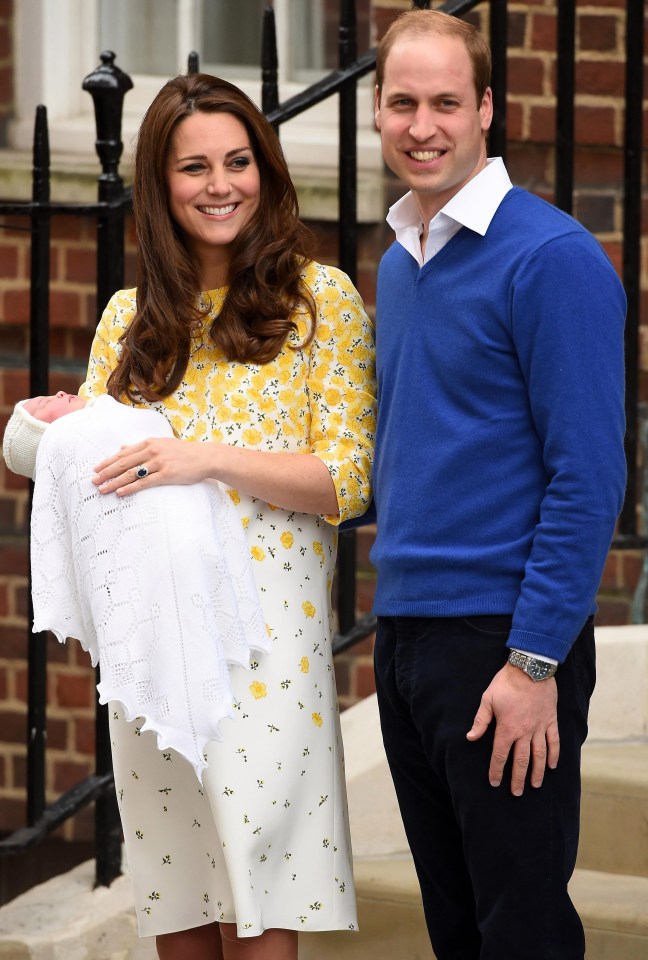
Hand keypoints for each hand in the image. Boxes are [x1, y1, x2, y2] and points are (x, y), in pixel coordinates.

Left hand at [92, 437, 210, 494]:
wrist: (205, 457)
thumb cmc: (183, 452)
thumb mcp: (161, 444)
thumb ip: (142, 446)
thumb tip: (122, 447)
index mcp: (149, 442)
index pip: (123, 453)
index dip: (107, 462)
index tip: (96, 469)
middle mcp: (151, 451)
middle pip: (123, 463)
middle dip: (106, 473)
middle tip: (94, 481)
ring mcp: (159, 463)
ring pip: (131, 473)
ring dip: (115, 482)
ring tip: (103, 489)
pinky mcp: (166, 474)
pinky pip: (144, 482)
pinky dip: (130, 488)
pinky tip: (121, 493)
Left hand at [466, 663, 558, 795]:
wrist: (531, 668)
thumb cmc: (506, 683)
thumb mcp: (488, 699)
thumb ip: (481, 721)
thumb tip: (470, 738)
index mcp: (507, 728)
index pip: (500, 755)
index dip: (496, 770)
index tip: (494, 782)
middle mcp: (524, 732)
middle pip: (521, 761)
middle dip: (517, 778)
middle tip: (516, 793)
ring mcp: (540, 727)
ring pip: (539, 755)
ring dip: (537, 772)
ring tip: (535, 785)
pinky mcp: (550, 721)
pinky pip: (554, 741)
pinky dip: (554, 755)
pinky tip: (552, 765)